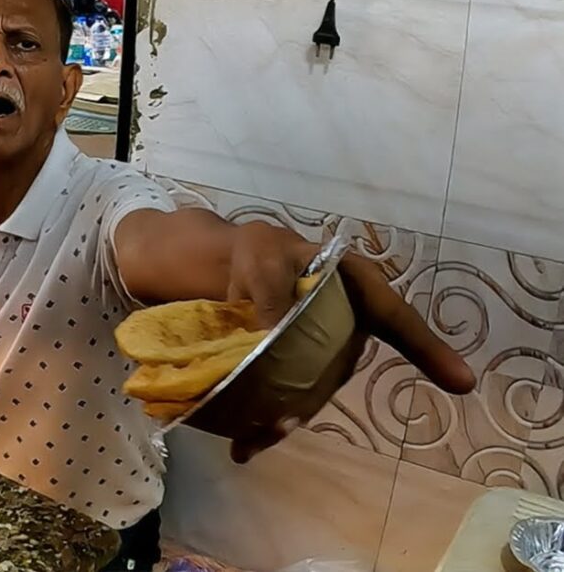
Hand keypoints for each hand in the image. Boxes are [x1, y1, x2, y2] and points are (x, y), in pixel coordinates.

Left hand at [224, 222, 475, 462]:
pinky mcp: (300, 368)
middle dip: (313, 398)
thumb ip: (271, 293)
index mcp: (356, 287)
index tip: (461, 381)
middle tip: (280, 422)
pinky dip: (270, 421)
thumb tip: (271, 337)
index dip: (427, 348)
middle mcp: (349, 325)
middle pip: (341, 368)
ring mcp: (325, 351)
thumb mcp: (262, 261)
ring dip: (288, 417)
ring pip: (315, 391)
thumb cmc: (262, 253)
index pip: (395, 317)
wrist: (235, 266)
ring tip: (256, 436)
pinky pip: (293, 397)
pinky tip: (245, 443)